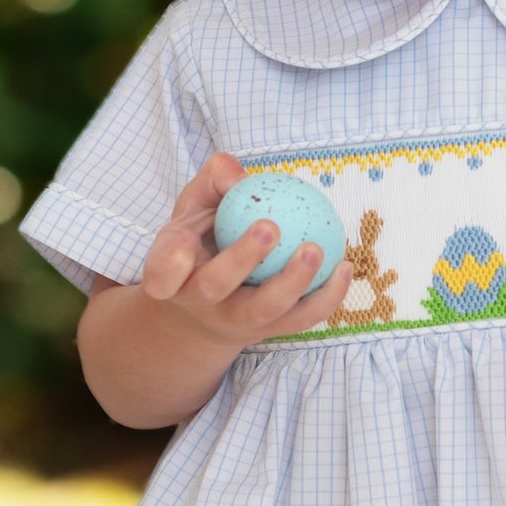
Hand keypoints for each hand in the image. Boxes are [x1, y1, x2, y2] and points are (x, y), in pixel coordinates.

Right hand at [141, 151, 353, 344]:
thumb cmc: (202, 240)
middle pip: (215, 287)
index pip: (160, 273)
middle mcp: (200, 302)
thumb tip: (240, 173)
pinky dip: (327, 297)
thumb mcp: (196, 206)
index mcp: (172, 273)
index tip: (184, 247)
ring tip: (316, 249)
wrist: (208, 304)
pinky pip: (301, 319)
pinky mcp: (269, 332)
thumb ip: (214, 182)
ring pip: (264, 310)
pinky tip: (344, 266)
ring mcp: (236, 321)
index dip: (166, 267)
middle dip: (242, 259)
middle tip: (270, 227)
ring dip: (293, 282)